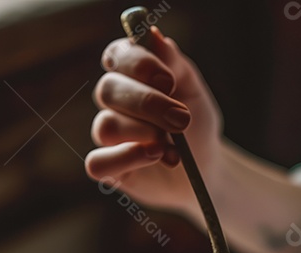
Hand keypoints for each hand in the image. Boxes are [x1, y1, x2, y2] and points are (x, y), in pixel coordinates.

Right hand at [86, 26, 223, 218]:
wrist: (204, 168)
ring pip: (105, 126)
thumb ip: (175, 63)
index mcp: (131, 74)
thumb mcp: (193, 90)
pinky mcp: (107, 166)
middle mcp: (114, 101)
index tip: (168, 80)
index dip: (137, 63)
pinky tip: (155, 157)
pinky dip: (127, 159)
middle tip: (182, 120)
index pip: (117, 56)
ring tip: (172, 146)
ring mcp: (107, 134)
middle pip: (107, 90)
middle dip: (147, 104)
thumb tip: (153, 37)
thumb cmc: (196, 125)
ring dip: (145, 134)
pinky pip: (96, 162)